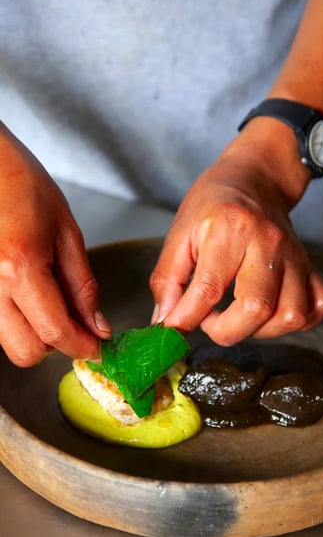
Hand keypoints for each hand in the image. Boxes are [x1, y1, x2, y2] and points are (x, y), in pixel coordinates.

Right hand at [0, 124, 110, 365]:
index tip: (99, 349)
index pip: (55, 331)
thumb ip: (82, 286)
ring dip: (33, 334)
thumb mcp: (66, 231)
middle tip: (74, 324)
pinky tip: (28, 293)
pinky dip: (15, 320)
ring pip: (6, 342)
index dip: (82, 347)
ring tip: (49, 300)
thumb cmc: (21, 184)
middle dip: (55, 345)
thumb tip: (97, 327)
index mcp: (19, 267)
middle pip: (25, 352)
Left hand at [150, 141, 322, 344]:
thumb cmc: (215, 204)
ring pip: (291, 316)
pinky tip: (272, 314)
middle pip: (256, 309)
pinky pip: (318, 308)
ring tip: (238, 317)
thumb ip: (167, 280)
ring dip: (261, 331)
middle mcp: (268, 243)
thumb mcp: (180, 233)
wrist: (256, 179)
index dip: (187, 319)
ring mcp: (295, 256)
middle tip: (209, 321)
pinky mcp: (311, 266)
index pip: (208, 289)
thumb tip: (165, 323)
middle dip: (226, 331)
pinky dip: (297, 322)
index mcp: (230, 229)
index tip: (175, 329)